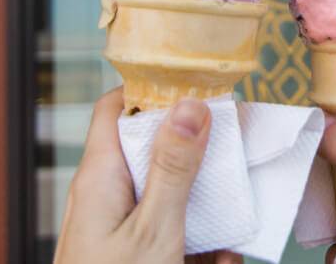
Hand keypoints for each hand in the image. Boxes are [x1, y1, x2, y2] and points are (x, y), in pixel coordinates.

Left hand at [54, 88, 239, 263]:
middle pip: (152, 149)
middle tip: (235, 153)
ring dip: (204, 204)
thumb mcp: (154, 229)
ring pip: (167, 194)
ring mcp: (117, 223)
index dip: (155, 90)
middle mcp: (103, 194)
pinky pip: (169, 231)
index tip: (198, 88)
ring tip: (236, 222)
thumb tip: (189, 105)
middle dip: (196, 152)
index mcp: (99, 176)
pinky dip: (199, 240)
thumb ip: (172, 168)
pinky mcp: (129, 248)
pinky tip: (222, 256)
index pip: (117, 106)